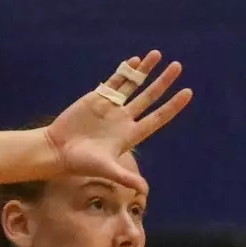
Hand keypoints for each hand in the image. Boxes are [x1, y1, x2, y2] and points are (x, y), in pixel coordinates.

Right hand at [43, 50, 192, 196]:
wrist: (57, 150)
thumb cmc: (81, 163)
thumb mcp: (106, 169)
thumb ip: (126, 178)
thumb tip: (144, 192)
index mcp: (131, 135)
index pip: (158, 117)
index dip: (173, 105)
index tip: (188, 92)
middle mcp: (124, 119)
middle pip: (150, 97)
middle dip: (164, 82)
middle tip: (178, 66)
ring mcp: (111, 107)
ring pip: (133, 85)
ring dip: (145, 70)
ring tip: (157, 54)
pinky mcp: (97, 98)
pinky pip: (115, 81)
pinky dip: (125, 71)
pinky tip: (136, 61)